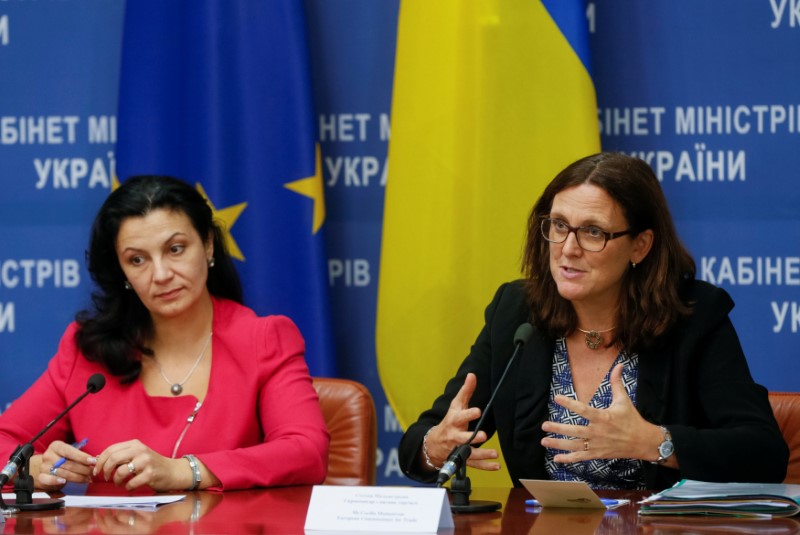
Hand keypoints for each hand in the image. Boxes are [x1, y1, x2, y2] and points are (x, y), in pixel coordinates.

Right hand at [34, 441, 95, 489]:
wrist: (46, 466)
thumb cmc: (62, 458)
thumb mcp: (69, 453)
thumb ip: (80, 455)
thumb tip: (95, 460)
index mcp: (56, 446)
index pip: (70, 451)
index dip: (82, 457)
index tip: (93, 461)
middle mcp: (49, 455)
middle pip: (68, 463)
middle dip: (83, 469)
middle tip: (93, 472)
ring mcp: (44, 466)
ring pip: (63, 473)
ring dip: (77, 477)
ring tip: (87, 479)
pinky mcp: (41, 477)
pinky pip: (49, 480)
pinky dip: (56, 481)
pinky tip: (64, 482)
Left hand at [93, 439, 187, 490]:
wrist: (173, 471)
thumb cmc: (152, 465)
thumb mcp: (137, 455)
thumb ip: (121, 456)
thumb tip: (98, 460)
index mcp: (135, 444)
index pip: (111, 449)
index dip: (100, 461)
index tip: (97, 470)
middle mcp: (140, 450)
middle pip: (113, 458)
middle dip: (105, 470)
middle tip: (106, 477)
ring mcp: (146, 462)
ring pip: (120, 471)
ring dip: (116, 480)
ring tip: (119, 483)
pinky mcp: (150, 474)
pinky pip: (131, 483)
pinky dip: (128, 487)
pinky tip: (131, 486)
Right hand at [423, 373, 498, 471]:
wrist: (435, 443)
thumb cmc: (449, 421)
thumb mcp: (456, 405)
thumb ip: (466, 391)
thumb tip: (472, 375)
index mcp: (454, 421)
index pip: (460, 416)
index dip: (469, 414)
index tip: (478, 411)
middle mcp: (455, 436)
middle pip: (462, 437)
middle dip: (472, 438)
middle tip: (483, 435)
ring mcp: (458, 449)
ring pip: (469, 454)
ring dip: (482, 454)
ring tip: (494, 454)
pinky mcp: (463, 459)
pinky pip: (474, 464)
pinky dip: (485, 466)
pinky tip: (496, 465)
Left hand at [540, 363, 662, 462]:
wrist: (643, 442)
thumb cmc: (632, 419)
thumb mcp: (624, 400)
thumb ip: (617, 382)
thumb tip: (619, 364)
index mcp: (603, 417)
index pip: (583, 410)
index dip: (569, 404)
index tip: (556, 398)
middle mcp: (598, 432)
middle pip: (575, 431)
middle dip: (559, 428)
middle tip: (544, 425)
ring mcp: (597, 445)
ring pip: (575, 445)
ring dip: (558, 444)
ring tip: (544, 441)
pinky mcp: (598, 454)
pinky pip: (581, 457)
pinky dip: (568, 459)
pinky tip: (556, 458)